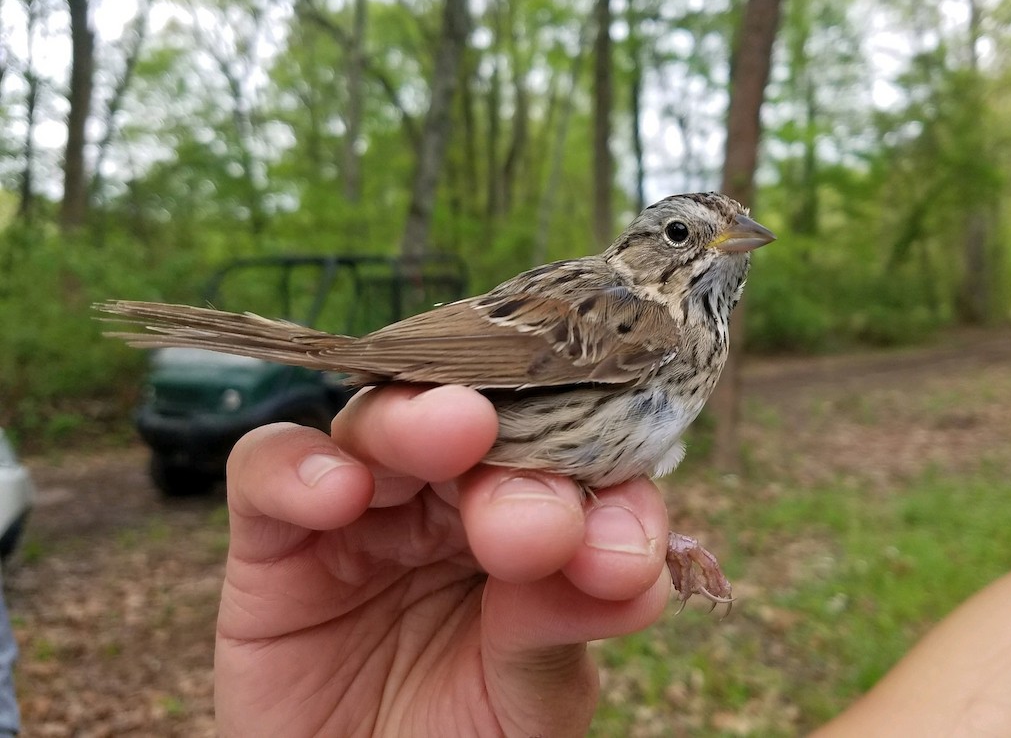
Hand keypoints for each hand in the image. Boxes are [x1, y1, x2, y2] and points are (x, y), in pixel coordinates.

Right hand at [214, 385, 670, 736]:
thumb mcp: (530, 698)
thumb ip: (562, 621)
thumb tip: (632, 567)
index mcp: (532, 523)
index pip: (575, 457)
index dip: (604, 476)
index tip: (624, 549)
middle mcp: (450, 501)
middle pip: (479, 421)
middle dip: (515, 453)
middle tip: (540, 520)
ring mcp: (364, 512)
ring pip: (382, 422)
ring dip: (418, 422)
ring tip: (456, 432)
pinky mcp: (276, 540)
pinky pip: (268, 468)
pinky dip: (299, 465)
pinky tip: (339, 493)